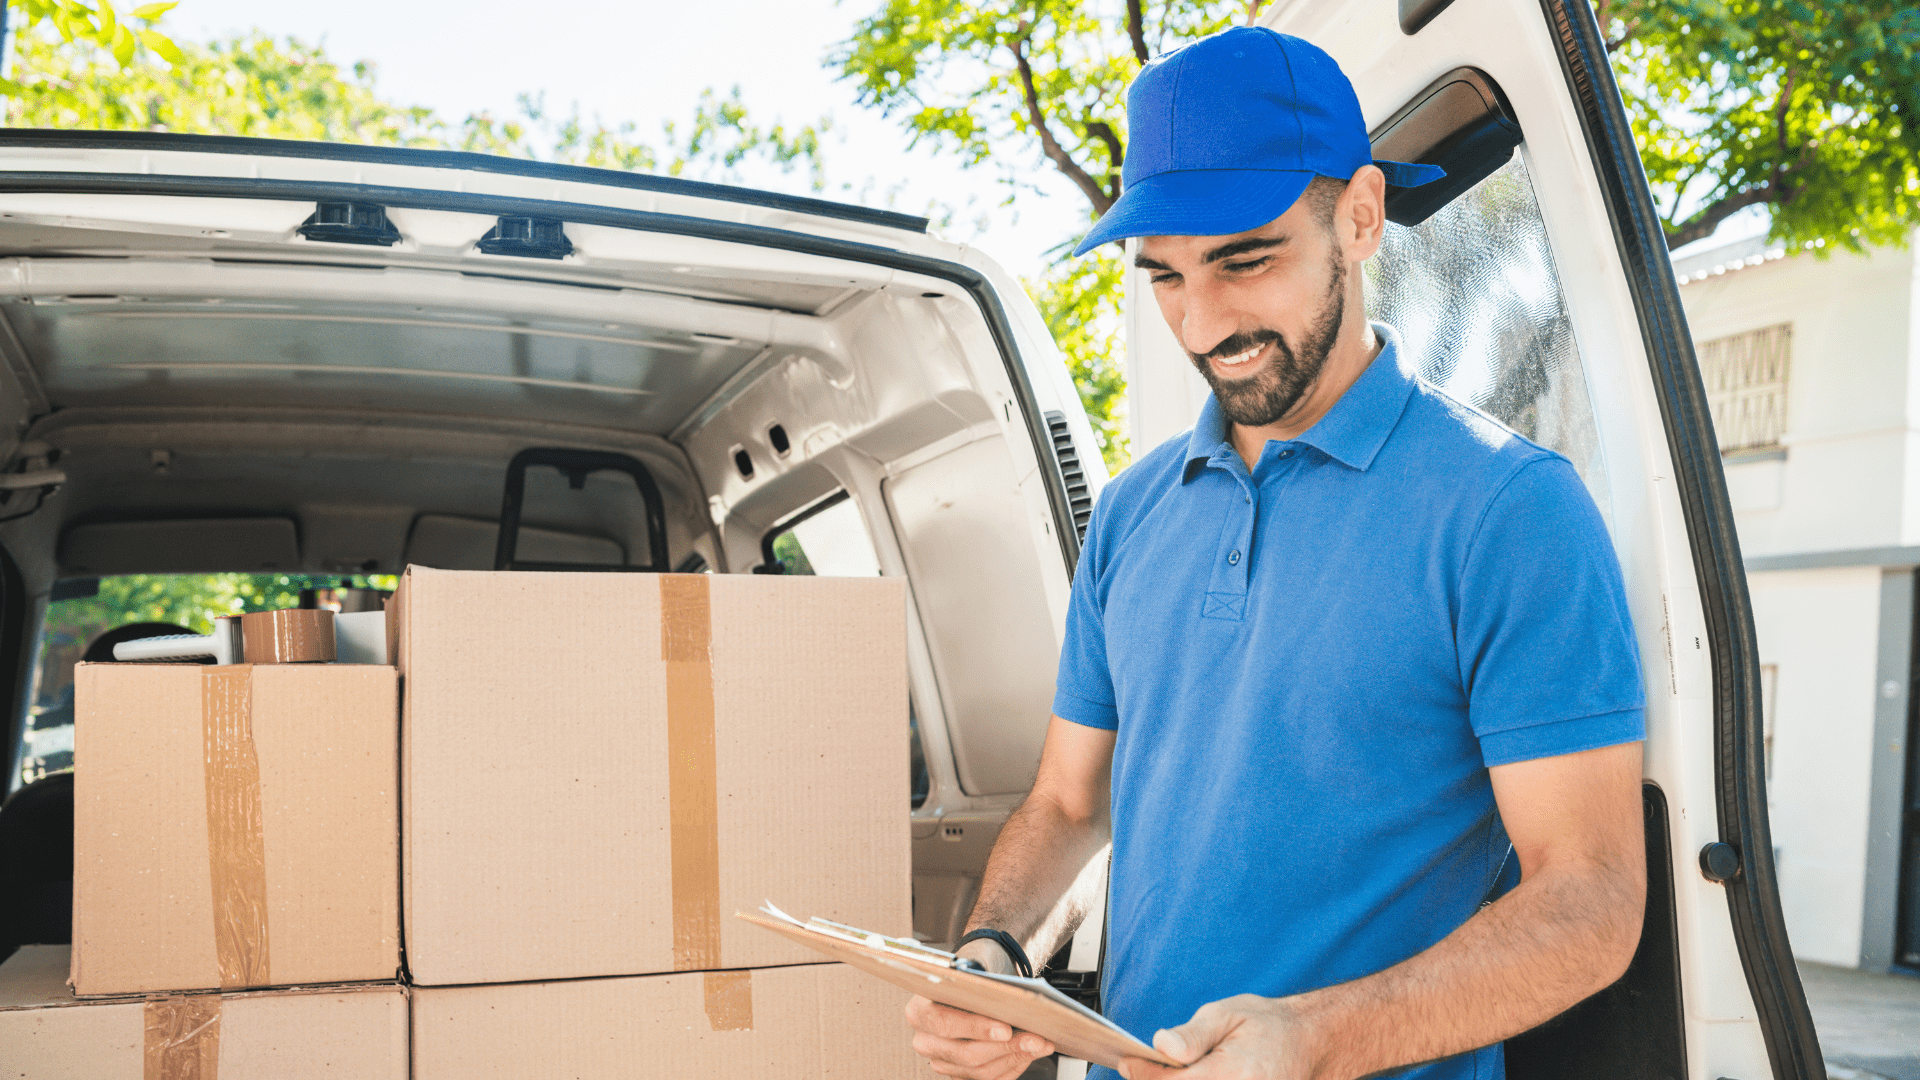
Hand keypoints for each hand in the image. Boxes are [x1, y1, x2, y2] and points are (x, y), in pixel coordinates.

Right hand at [904, 942, 1053, 1078]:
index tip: (1005, 1028)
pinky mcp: (958, 1075)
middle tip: (1034, 1038)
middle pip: (966, 1054)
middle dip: (1006, 1047)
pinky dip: (1013, 1066)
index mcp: (919, 1011)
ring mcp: (941, 1061)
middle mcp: (925, 1040)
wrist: (968, 988)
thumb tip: (1013, 1000)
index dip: (976, 1028)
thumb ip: (984, 986)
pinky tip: (1029, 1052)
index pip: (944, 1023)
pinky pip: (988, 1079)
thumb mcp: (971, 974)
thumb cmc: (968, 980)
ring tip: (1039, 1043)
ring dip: (1015, 1057)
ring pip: (980, 1071)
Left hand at [1117, 995, 1317, 1079]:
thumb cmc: (1266, 1026)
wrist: (1307, 1043)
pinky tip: (1186, 1076)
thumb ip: (1193, 1034)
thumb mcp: (1227, 1015)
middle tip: (1138, 1066)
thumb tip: (1161, 1045)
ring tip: (1165, 1070)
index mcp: (1235, 1071)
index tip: (1127, 1061)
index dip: (1145, 1075)